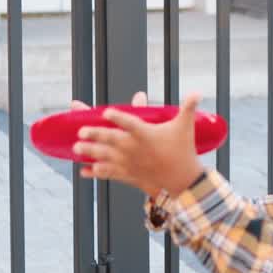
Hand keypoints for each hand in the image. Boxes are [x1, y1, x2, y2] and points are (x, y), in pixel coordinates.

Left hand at [74, 92, 205, 197]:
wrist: (183, 180)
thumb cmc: (183, 150)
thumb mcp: (185, 126)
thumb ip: (188, 107)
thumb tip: (198, 92)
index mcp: (147, 135)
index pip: (130, 123)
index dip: (118, 117)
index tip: (105, 112)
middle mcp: (136, 149)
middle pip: (112, 140)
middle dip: (95, 135)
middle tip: (80, 131)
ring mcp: (130, 163)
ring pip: (106, 157)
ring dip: (90, 152)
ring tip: (75, 148)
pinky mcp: (129, 175)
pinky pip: (109, 173)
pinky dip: (96, 172)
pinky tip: (83, 171)